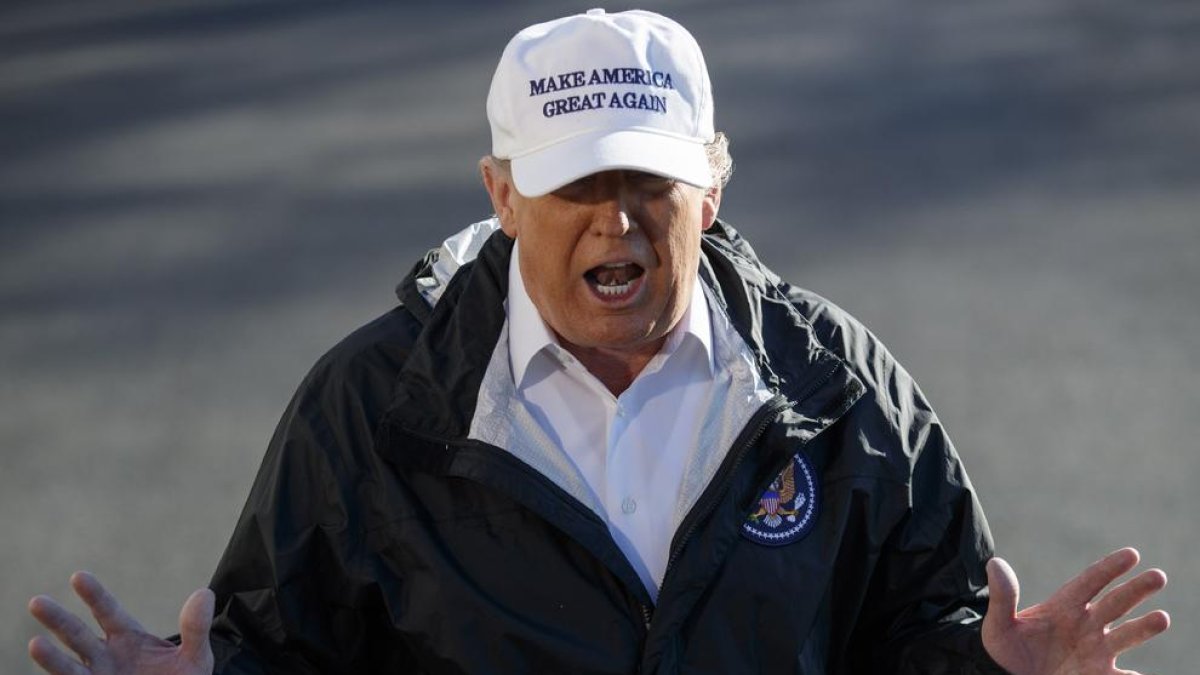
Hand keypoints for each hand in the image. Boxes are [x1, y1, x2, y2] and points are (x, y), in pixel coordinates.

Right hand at [28, 571, 213, 674]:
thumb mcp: (195, 657)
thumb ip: (195, 628)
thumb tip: (204, 594)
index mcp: (127, 638)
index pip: (108, 611)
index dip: (94, 594)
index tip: (78, 576)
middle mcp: (105, 657)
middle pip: (77, 634)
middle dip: (57, 619)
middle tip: (36, 601)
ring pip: (68, 667)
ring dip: (51, 657)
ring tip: (36, 644)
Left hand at [981, 548, 1169, 674]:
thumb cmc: (1004, 650)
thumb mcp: (999, 624)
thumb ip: (1003, 596)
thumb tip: (995, 563)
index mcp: (1064, 607)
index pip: (1090, 581)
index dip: (1109, 568)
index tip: (1131, 554)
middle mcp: (1086, 625)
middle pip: (1116, 603)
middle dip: (1136, 590)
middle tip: (1158, 576)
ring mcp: (1095, 650)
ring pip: (1125, 636)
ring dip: (1143, 628)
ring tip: (1162, 618)